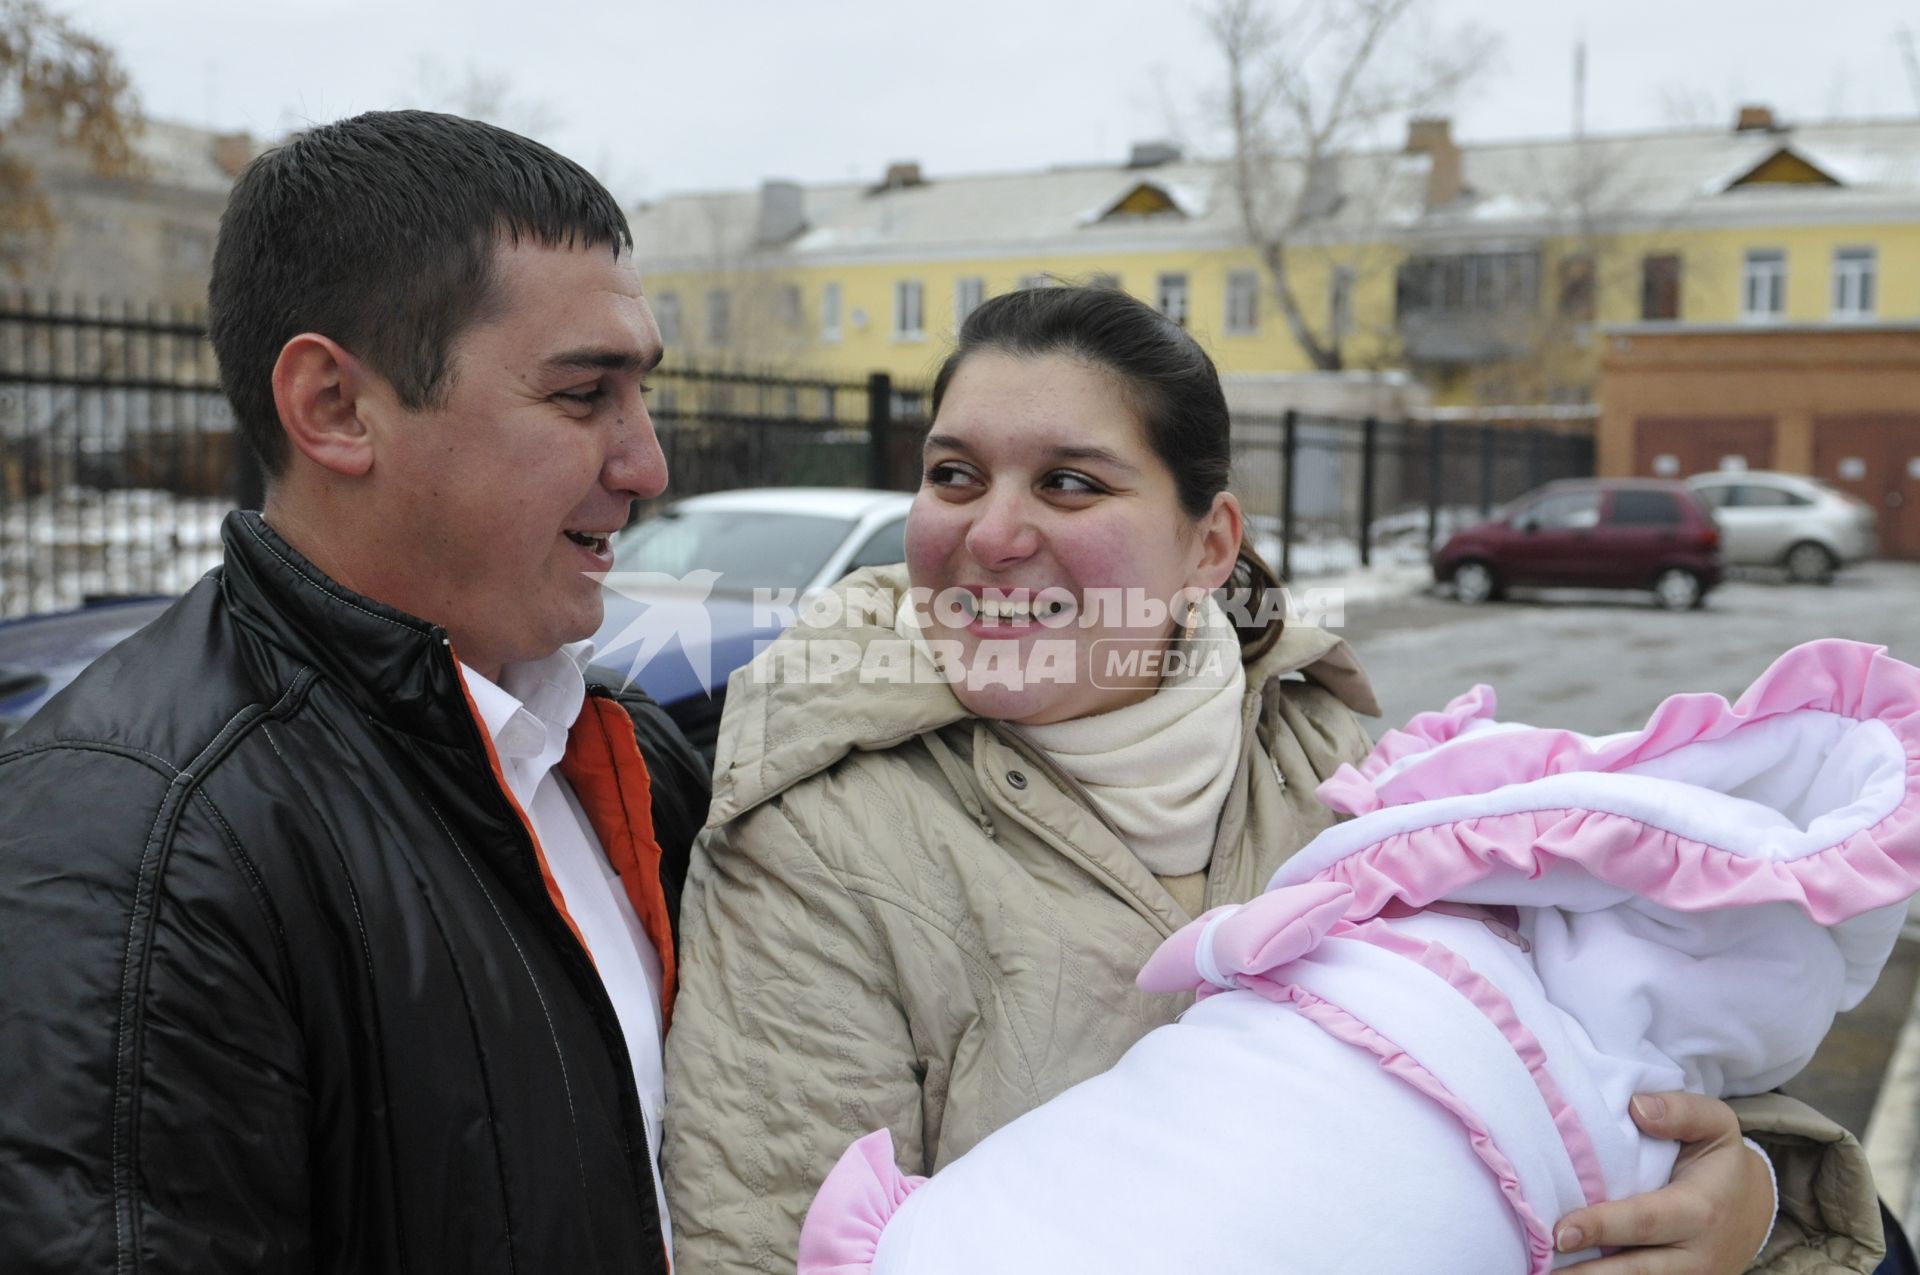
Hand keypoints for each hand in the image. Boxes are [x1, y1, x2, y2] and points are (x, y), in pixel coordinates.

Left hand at [1555, 1092, 1774, 1273]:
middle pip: (1636, 1270)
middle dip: (1587, 1273)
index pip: (1644, 1221)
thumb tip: (1637, 1107)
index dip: (1601, 1227)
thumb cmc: (1722, 1162)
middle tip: (1541, 1270)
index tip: (1560, 1231)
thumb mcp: (1717, 1124)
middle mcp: (1696, 1256)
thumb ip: (1681, 1111)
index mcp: (1700, 1210)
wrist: (1756, 1210)